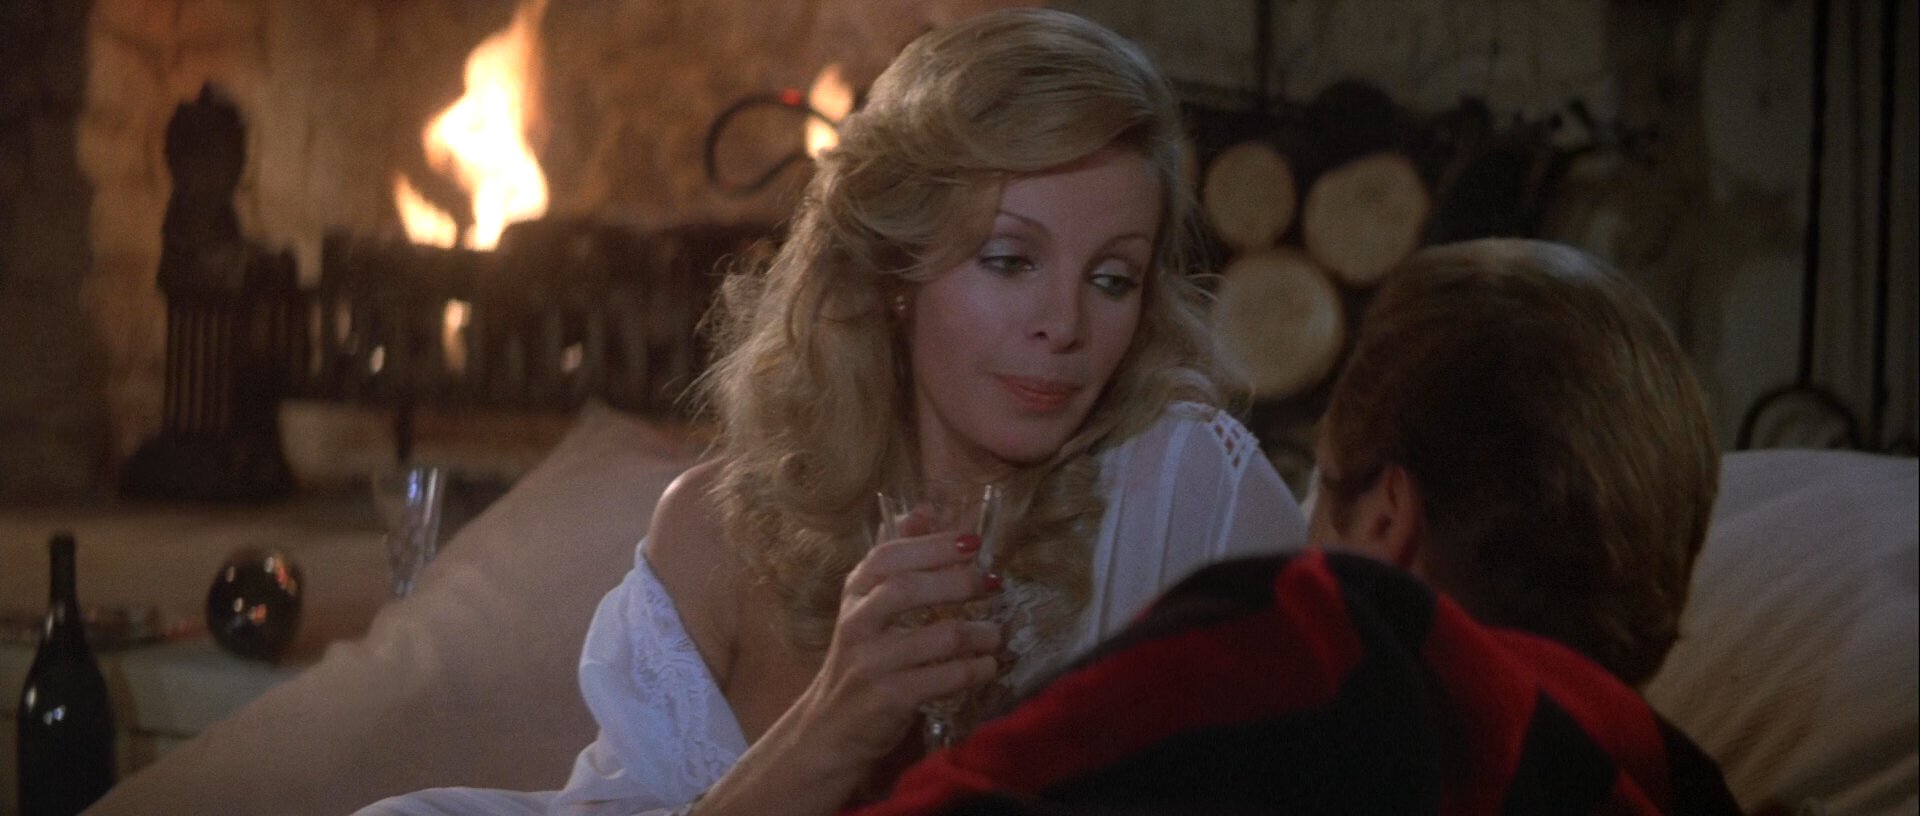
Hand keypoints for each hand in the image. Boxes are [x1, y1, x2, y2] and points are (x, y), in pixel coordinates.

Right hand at [793, 509, 1003, 766]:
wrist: (829, 727)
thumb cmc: (862, 658)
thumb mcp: (868, 605)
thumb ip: (896, 559)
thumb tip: (923, 509)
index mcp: (855, 593)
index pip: (888, 556)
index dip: (932, 545)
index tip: (972, 542)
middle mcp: (856, 623)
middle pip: (906, 589)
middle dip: (958, 583)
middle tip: (993, 584)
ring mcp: (871, 662)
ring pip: (936, 638)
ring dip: (978, 633)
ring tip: (996, 635)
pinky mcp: (888, 699)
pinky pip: (943, 679)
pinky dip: (975, 670)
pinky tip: (987, 667)